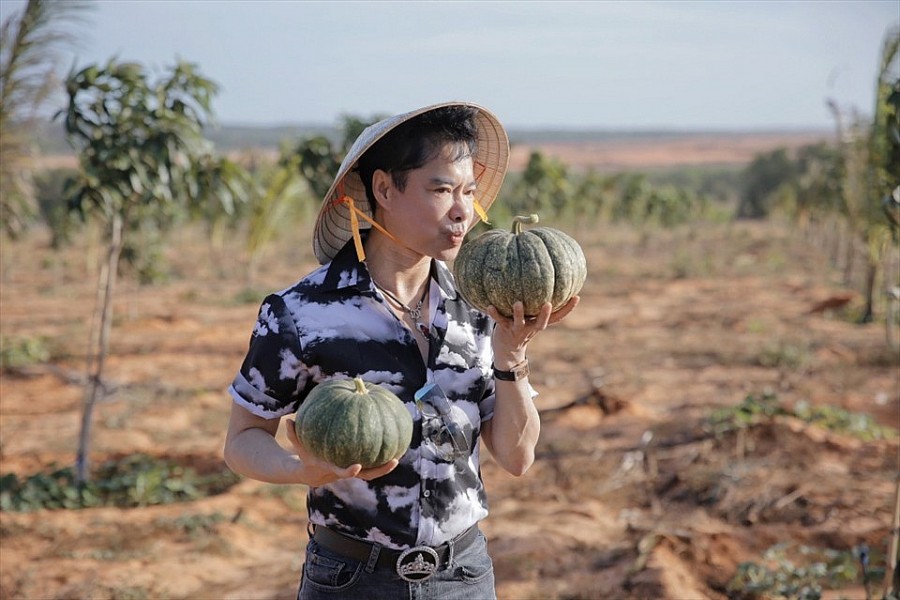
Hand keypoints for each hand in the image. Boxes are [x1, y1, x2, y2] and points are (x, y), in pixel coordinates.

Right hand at [285, 419, 399, 484]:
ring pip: (372, 473)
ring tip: (399, 456)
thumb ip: (293, 435)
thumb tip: (288, 420)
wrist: (310, 474)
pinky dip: (381, 459)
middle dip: (380, 471)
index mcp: (332, 470)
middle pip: (366, 476)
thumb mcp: (298, 446)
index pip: (342, 473)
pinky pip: (371, 465)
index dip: (350, 471)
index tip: (358, 466)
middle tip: (394, 461)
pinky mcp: (357, 470)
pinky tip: (393, 446)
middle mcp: (346, 473)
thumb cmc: (305, 456)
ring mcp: (353, 472)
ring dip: (385, 467)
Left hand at [486, 296, 579, 364]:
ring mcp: (518, 330)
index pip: (557, 317)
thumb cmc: (520, 326)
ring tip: (517, 303)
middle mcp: (531, 327)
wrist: (507, 351)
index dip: (568, 309)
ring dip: (519, 313)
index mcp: (539, 323)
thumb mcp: (531, 317)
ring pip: (519, 322)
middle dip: (545, 314)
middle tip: (548, 304)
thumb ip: (535, 302)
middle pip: (541, 323)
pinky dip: (495, 314)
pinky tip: (489, 306)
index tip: (577, 297)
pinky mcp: (505, 330)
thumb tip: (541, 277)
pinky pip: (500, 321)